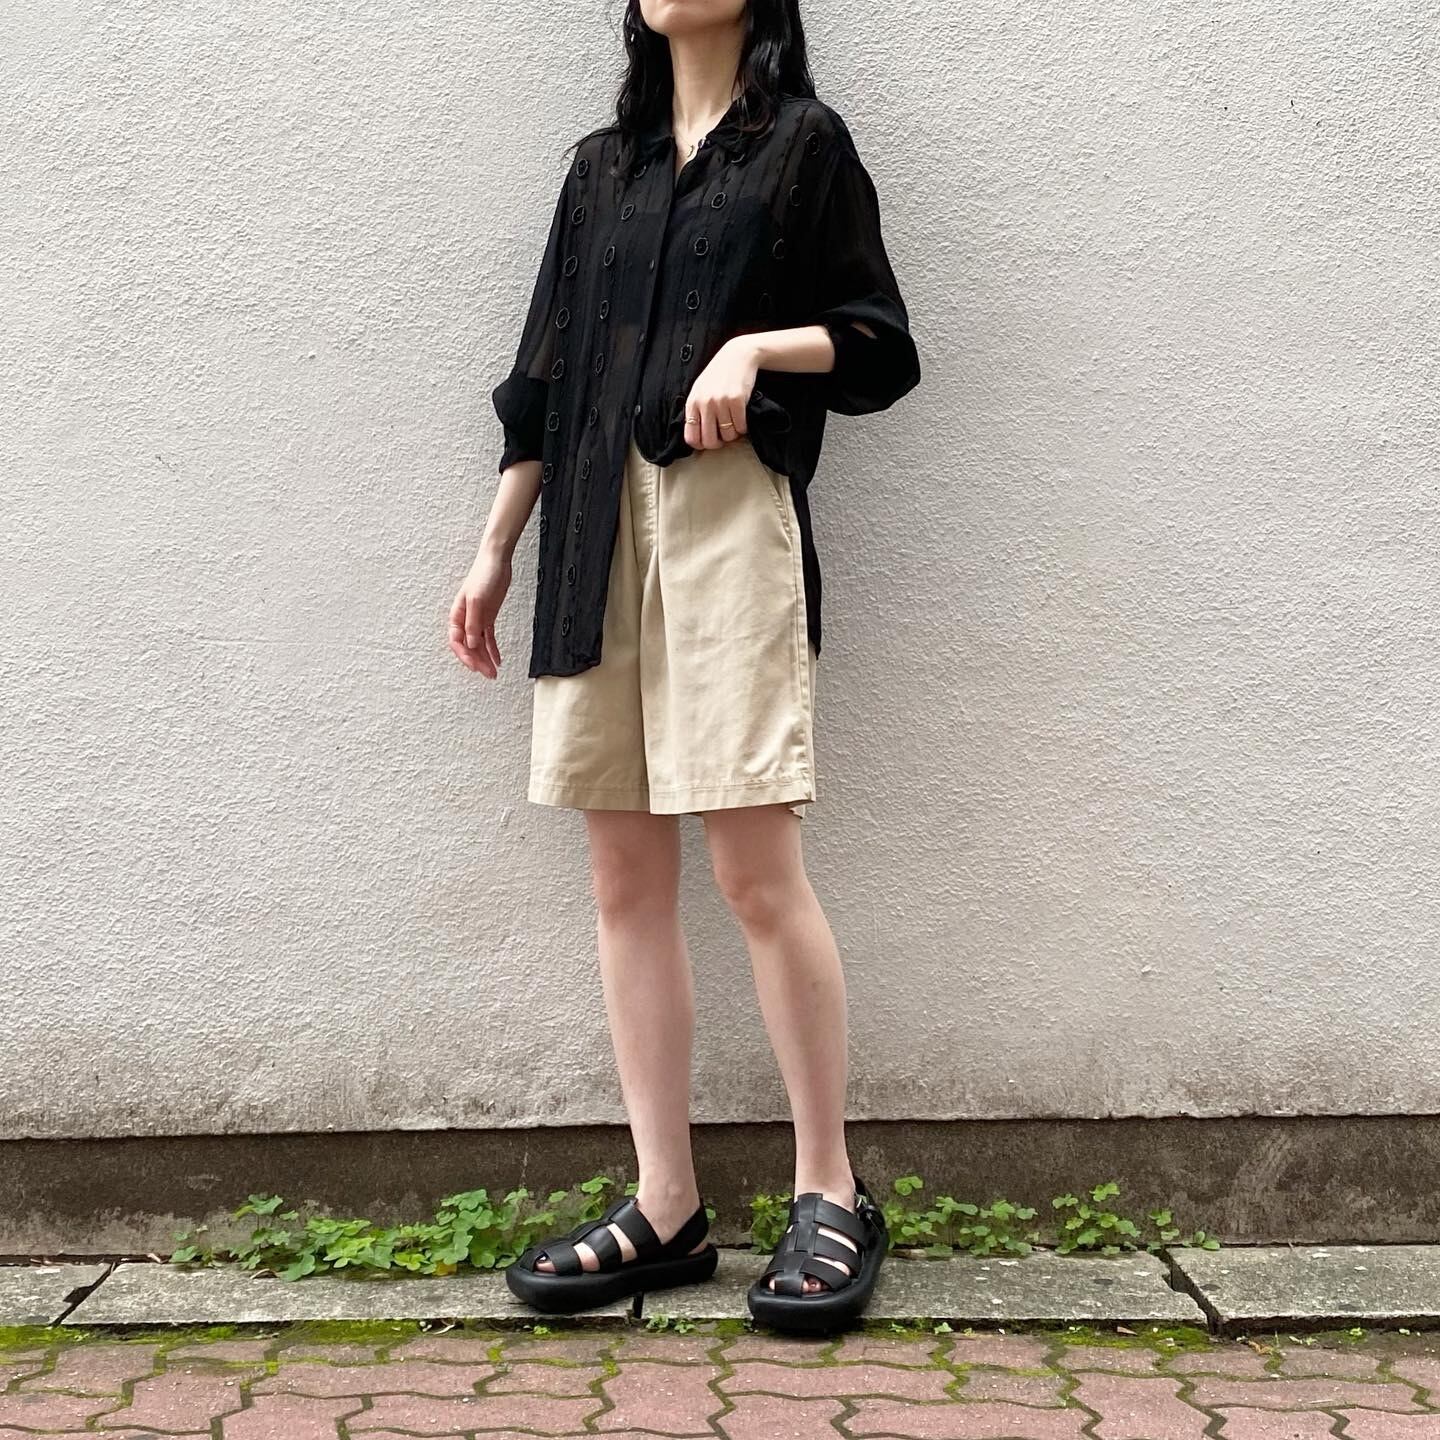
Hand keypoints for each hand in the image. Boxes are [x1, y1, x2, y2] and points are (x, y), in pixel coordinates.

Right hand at [448, 545, 509, 678]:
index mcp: (457, 615)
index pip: (457, 641)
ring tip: (494, 672)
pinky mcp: (488, 617)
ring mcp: (477, 619)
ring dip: (485, 659)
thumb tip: (471, 644)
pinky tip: (498, 660)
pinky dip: (493, 649)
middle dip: (478, 662)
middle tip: (489, 674)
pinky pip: (488, 638)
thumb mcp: (477, 600)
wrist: (496, 561)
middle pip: (469, 646)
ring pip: (479, 645)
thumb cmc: (483, 575)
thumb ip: (473, 623)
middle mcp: (465, 620)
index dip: (465, 656)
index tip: (475, 667)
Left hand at [683, 337, 759, 449]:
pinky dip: (743, 428)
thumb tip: (697, 436)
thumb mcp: (700, 390)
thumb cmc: (718, 375)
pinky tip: (742, 419)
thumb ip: (696, 410)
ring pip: (728, 435)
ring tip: (734, 424)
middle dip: (718, 443)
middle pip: (710, 441)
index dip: (700, 445)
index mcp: (692, 402)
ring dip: (733, 434)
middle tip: (723, 436)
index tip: (708, 441)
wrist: (737, 356)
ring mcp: (721, 402)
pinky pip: (741, 427)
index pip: (691, 437)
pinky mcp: (737, 401)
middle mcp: (705, 403)